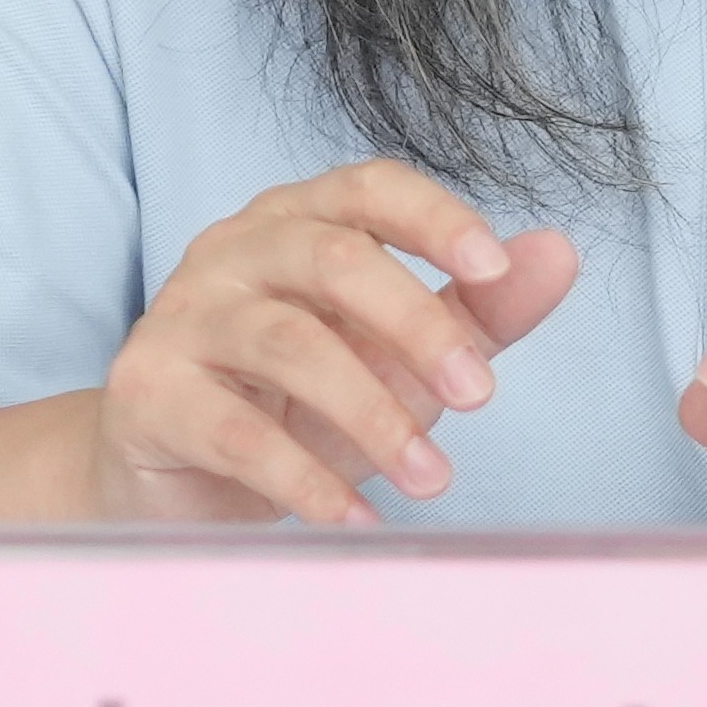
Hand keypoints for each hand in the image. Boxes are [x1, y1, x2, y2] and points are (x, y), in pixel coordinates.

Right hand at [94, 166, 583, 528]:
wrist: (172, 476)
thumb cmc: (294, 401)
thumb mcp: (397, 354)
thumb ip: (476, 308)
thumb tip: (559, 253)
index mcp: (298, 220)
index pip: (369, 187)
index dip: (433, 218)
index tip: (495, 266)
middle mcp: (234, 251)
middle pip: (333, 259)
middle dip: (416, 325)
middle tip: (480, 396)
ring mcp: (183, 317)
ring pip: (289, 344)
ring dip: (374, 416)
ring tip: (433, 479)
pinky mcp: (148, 392)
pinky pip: (235, 432)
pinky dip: (307, 480)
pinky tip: (358, 518)